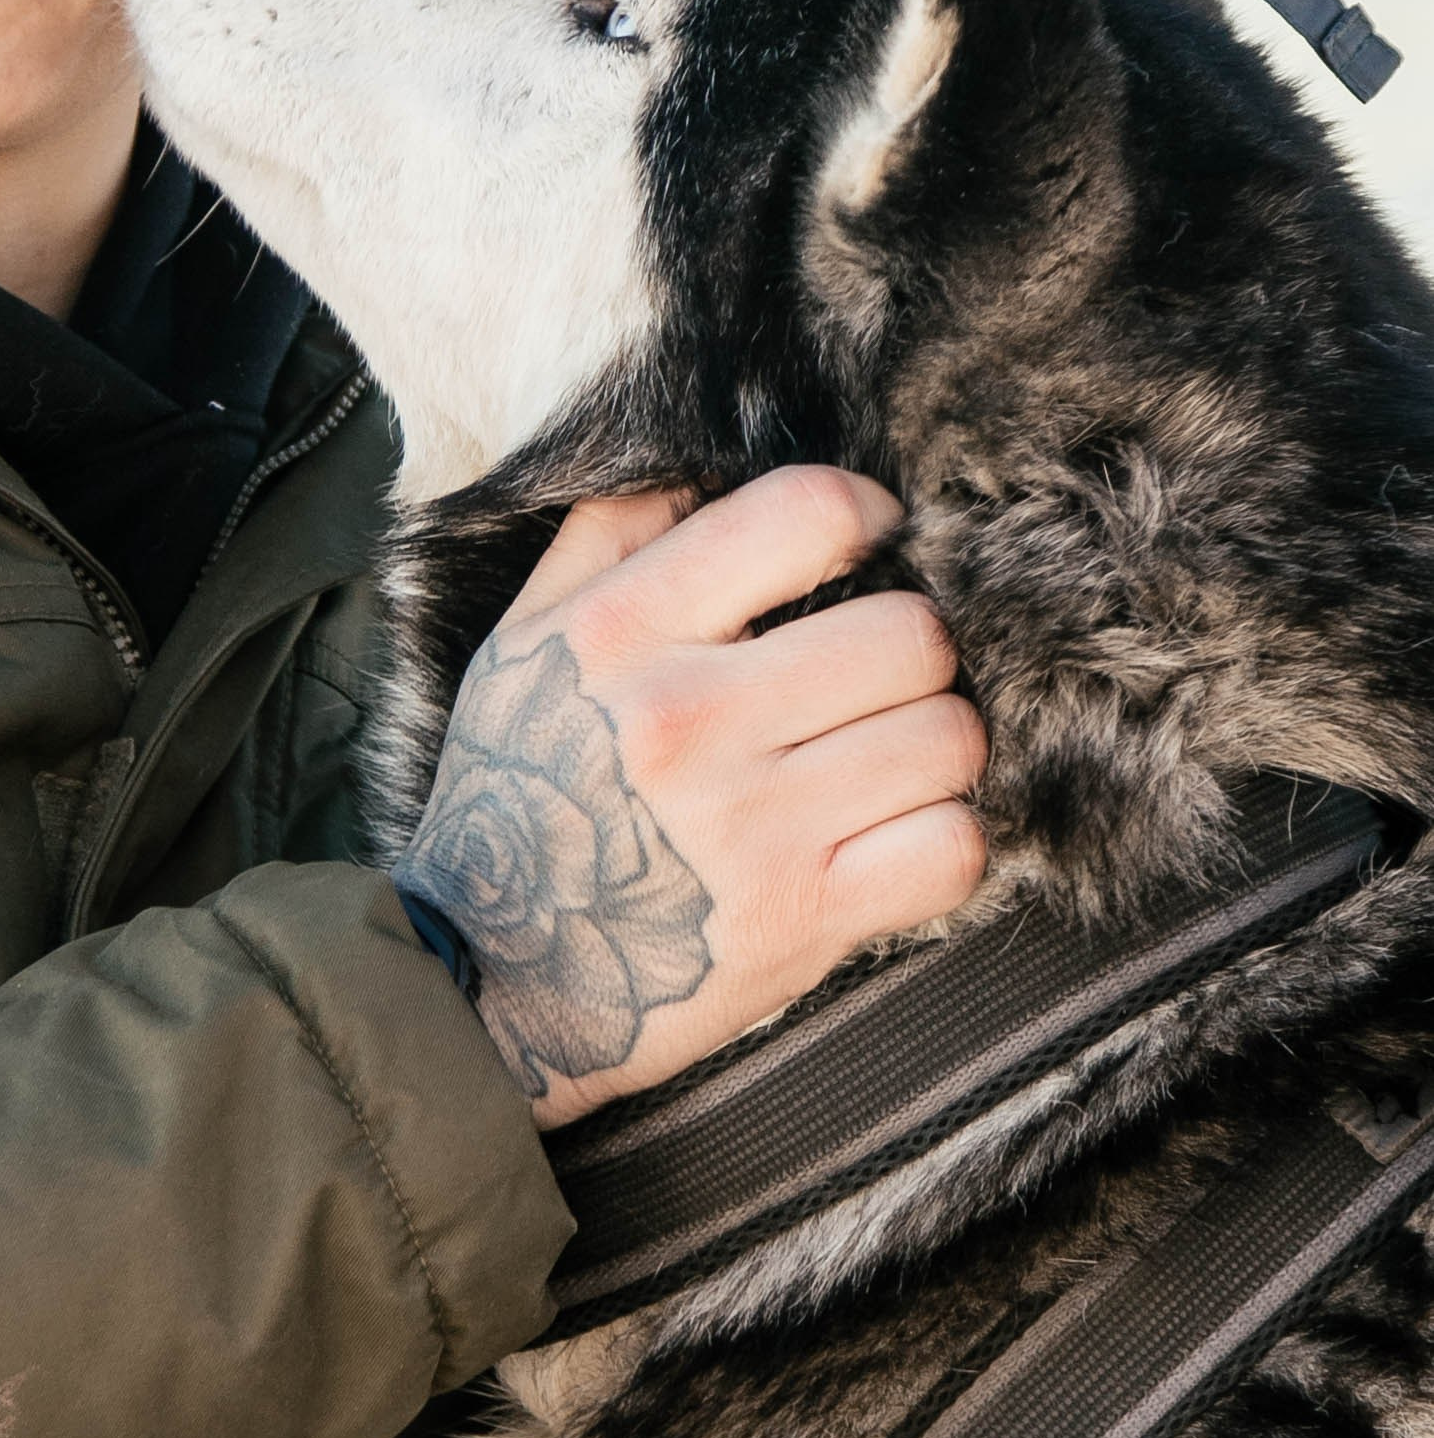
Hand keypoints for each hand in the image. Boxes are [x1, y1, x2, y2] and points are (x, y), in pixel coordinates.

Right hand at [395, 467, 984, 1126]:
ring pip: (947, 737)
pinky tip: (890, 836)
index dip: (867, 514)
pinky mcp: (801, 921)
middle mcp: (688, 720)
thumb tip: (707, 463)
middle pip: (910, 633)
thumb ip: (609, 537)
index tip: (871, 540)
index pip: (806, 513)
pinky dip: (941, 840)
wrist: (486, 974)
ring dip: (931, 746)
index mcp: (622, 633)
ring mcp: (752, 826)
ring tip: (880, 759)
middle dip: (908, 650)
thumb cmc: (516, 793)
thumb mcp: (523, 643)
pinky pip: (952, 848)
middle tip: (872, 677)